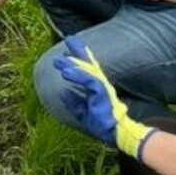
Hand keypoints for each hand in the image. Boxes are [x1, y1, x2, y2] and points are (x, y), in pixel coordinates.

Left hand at [52, 37, 155, 160]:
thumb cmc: (103, 125)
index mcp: (97, 89)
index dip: (80, 58)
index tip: (68, 49)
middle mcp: (101, 85)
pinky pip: (89, 81)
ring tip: (60, 60)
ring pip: (87, 70)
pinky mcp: (103, 93)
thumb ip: (74, 103)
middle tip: (68, 40)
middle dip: (79, 52)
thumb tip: (62, 93)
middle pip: (89, 64)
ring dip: (73, 64)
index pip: (88, 70)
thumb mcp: (83, 113)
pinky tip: (66, 72)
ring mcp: (103, 88)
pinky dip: (77, 75)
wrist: (115, 134)